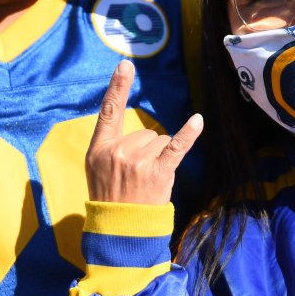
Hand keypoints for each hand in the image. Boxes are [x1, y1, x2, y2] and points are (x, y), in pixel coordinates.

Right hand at [86, 60, 203, 205]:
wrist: (119, 231)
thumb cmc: (110, 197)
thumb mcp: (97, 169)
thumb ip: (111, 146)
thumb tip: (139, 133)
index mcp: (100, 148)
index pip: (109, 111)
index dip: (117, 86)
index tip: (125, 65)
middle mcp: (118, 151)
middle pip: (146, 132)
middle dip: (147, 152)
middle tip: (136, 177)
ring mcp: (138, 162)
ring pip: (161, 142)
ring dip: (159, 159)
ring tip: (146, 182)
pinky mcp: (158, 172)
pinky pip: (176, 147)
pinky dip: (189, 134)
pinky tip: (197, 120)